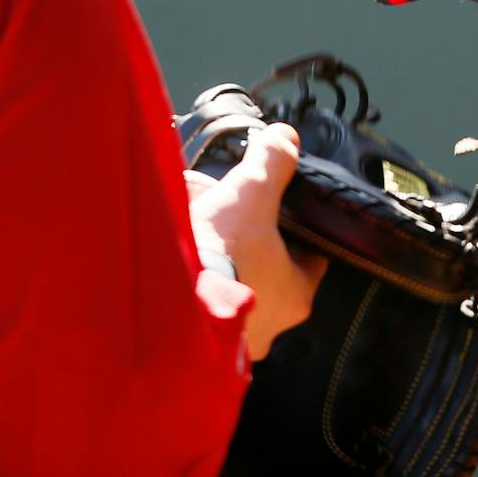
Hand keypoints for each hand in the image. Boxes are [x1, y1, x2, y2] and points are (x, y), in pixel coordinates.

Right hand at [186, 122, 327, 360]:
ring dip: (209, 253)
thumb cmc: (223, 260)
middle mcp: (269, 324)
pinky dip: (186, 274)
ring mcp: (232, 338)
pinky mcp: (196, 339)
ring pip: (226, 281)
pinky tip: (168, 248)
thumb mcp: (251, 197)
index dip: (295, 231)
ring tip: (186, 219)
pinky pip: (196, 297)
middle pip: (260, 265)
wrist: (169, 308)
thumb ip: (271, 165)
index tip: (280, 212)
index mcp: (295, 294)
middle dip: (239, 235)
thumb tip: (286, 138)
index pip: (309, 258)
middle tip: (220, 209)